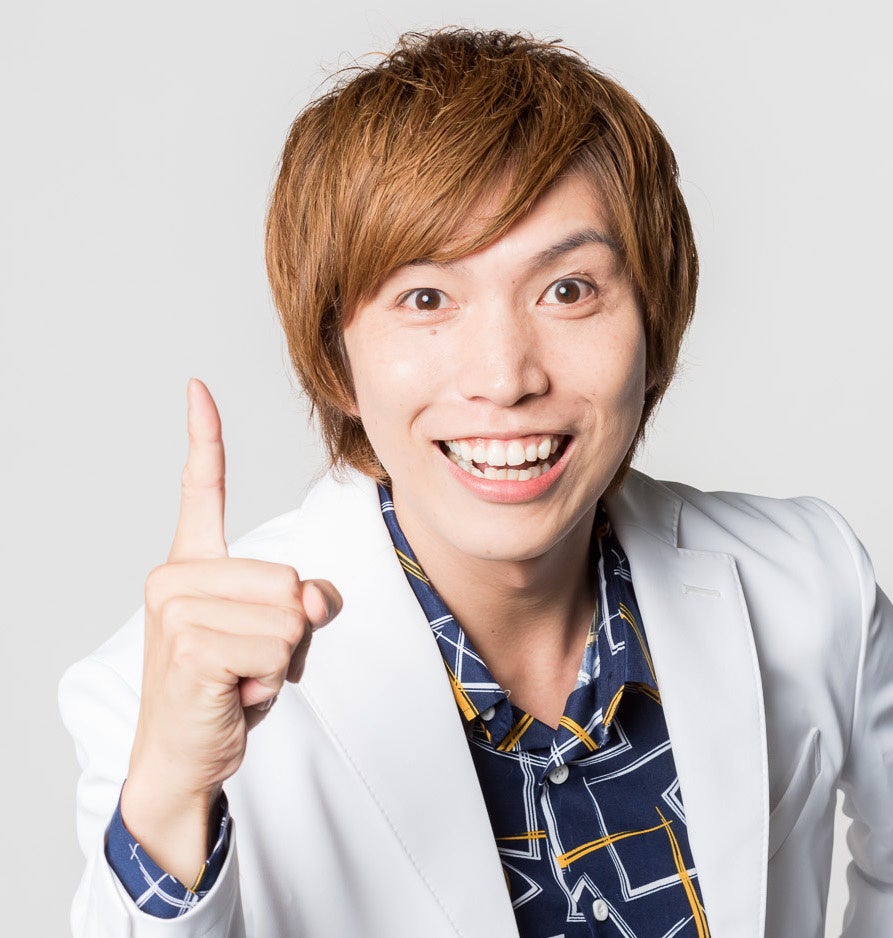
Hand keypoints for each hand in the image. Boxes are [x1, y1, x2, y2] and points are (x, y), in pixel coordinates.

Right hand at [121, 379, 340, 883]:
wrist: (183, 754)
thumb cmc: (226, 686)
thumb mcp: (274, 634)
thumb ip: (302, 602)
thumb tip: (318, 599)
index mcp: (192, 565)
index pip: (201, 490)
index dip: (204, 439)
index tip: (198, 388)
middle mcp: (176, 578)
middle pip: (290, 579)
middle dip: (291, 631)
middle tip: (253, 660)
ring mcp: (177, 611)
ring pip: (290, 617)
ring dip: (282, 659)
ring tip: (243, 677)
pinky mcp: (190, 647)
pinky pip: (276, 650)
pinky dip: (271, 681)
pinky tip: (235, 695)